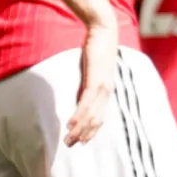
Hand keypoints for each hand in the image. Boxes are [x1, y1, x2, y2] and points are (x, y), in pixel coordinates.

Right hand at [66, 22, 118, 145]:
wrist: (102, 31)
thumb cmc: (96, 49)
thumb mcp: (90, 71)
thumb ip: (86, 85)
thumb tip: (78, 96)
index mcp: (107, 90)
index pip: (101, 116)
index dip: (92, 130)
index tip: (82, 142)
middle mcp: (108, 91)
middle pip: (97, 119)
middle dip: (84, 134)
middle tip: (71, 146)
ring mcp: (103, 86)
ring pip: (91, 114)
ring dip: (79, 129)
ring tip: (68, 140)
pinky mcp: (96, 80)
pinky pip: (86, 102)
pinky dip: (79, 115)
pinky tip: (70, 124)